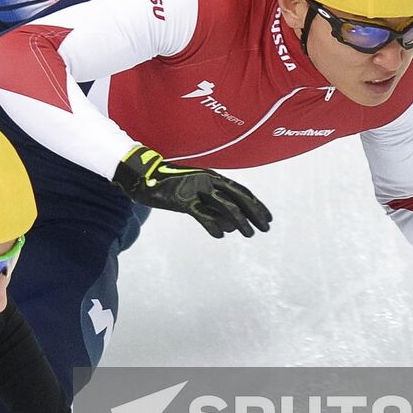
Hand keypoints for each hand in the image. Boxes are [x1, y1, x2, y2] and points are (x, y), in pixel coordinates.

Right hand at [112, 145, 270, 237]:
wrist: (145, 177)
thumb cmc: (173, 186)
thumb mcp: (197, 192)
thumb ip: (214, 206)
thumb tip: (232, 226)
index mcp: (214, 177)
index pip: (242, 191)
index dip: (257, 205)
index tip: (268, 218)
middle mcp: (209, 180)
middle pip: (238, 198)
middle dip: (255, 213)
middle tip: (265, 228)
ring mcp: (196, 189)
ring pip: (225, 206)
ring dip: (239, 222)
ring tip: (248, 234)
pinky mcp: (182, 199)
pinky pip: (202, 214)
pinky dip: (213, 225)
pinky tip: (220, 235)